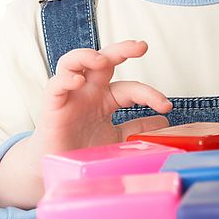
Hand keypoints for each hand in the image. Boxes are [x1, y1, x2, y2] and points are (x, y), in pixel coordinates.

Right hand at [30, 40, 171, 161]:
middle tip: (141, 46)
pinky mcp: (52, 106)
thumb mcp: (116, 138)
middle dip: (123, 49)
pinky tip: (77, 80)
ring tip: (102, 60)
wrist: (57, 172)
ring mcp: (70, 95)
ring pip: (74, 61)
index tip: (166, 107)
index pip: (131, 88)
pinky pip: (55, 85)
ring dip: (88, 55)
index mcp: (106, 98)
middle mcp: (89, 91)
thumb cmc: (83, 149)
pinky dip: (66, 78)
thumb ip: (137, 128)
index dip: (150, 94)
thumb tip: (164, 122)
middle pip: (104, 59)